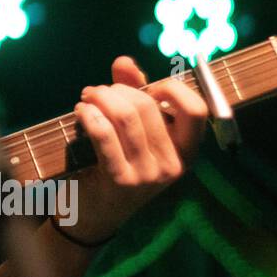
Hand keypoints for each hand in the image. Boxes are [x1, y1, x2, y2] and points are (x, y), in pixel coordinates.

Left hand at [65, 56, 207, 242]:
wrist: (91, 215)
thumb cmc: (114, 166)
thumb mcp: (130, 132)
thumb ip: (133, 94)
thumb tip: (125, 61)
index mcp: (186, 152)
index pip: (196, 109)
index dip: (170, 88)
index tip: (145, 87)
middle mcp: (174, 165)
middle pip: (148, 106)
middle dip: (117, 90)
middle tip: (95, 92)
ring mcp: (149, 176)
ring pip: (125, 115)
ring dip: (99, 98)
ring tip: (86, 99)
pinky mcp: (121, 181)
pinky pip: (105, 134)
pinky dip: (89, 115)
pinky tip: (80, 112)